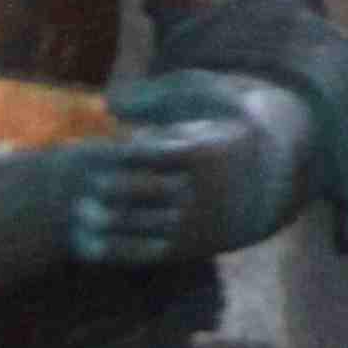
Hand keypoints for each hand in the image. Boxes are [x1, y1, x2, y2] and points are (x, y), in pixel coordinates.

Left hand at [63, 70, 305, 267]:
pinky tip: (85, 234)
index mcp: (204, 151)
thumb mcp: (205, 96)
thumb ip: (158, 94)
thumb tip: (109, 104)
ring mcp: (194, 223)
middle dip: (97, 184)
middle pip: (132, 190)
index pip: (142, 154)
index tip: (88, 146)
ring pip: (133, 224)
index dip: (108, 152)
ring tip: (76, 203)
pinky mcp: (187, 248)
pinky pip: (141, 252)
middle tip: (75, 175)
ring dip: (97, 217)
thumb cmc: (224, 124)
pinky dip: (109, 247)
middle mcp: (200, 191)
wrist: (272, 177)